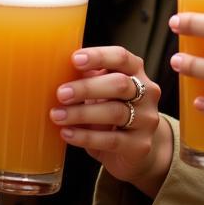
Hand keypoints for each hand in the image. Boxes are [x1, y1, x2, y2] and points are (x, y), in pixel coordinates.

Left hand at [49, 46, 172, 197]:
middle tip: (61, 93)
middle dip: (87, 88)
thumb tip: (57, 69)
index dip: (98, 56)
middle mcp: (147, 92)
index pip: (121, 57)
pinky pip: (111, 140)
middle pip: (119, 84)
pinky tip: (67, 133)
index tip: (74, 59)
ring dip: (82, 113)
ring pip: (115, 112)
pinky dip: (85, 136)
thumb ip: (87, 77)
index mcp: (135, 71)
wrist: (135, 147)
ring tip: (57, 115)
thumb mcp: (100, 90)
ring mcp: (146, 119)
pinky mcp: (140, 145)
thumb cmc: (110, 109)